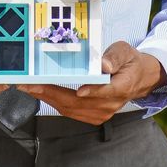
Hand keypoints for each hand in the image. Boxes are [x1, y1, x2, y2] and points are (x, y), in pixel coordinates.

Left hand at [17, 41, 166, 124]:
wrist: (138, 78)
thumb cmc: (128, 61)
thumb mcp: (125, 51)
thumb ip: (114, 57)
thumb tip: (104, 66)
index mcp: (122, 86)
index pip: (106, 91)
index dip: (91, 91)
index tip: (77, 90)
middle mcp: (111, 104)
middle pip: (79, 102)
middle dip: (52, 93)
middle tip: (31, 85)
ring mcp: (102, 113)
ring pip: (71, 109)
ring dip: (48, 99)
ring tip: (29, 88)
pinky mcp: (93, 116)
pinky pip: (70, 112)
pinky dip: (54, 103)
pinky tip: (41, 93)